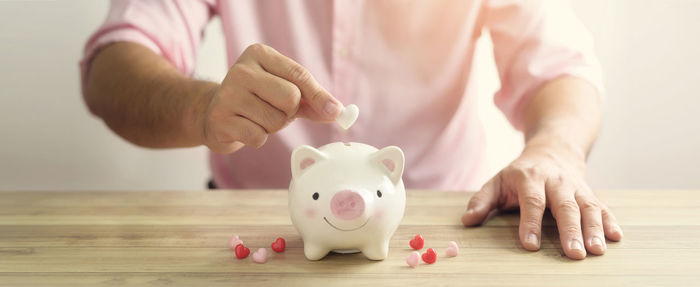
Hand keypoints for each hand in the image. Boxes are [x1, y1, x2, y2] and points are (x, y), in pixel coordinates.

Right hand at [201, 44, 341, 152]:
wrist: (214, 114)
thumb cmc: (256, 101)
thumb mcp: (285, 92)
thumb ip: (312, 100)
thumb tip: (336, 111)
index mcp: (259, 54)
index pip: (299, 75)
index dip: (319, 96)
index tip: (334, 111)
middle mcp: (241, 70)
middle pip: (291, 98)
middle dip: (289, 112)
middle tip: (273, 110)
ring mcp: (228, 94)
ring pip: (276, 120)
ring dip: (272, 127)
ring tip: (256, 118)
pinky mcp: (221, 119)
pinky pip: (259, 137)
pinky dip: (258, 138)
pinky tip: (245, 128)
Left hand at [461, 141, 622, 258]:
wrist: (552, 150)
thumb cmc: (520, 173)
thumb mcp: (497, 181)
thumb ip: (482, 200)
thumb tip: (467, 220)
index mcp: (530, 178)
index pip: (532, 201)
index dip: (530, 223)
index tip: (530, 245)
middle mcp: (556, 182)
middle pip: (565, 206)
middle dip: (570, 230)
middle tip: (574, 254)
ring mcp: (576, 187)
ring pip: (588, 207)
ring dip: (594, 229)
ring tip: (597, 251)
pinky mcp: (590, 193)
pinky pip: (602, 207)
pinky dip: (610, 221)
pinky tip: (616, 238)